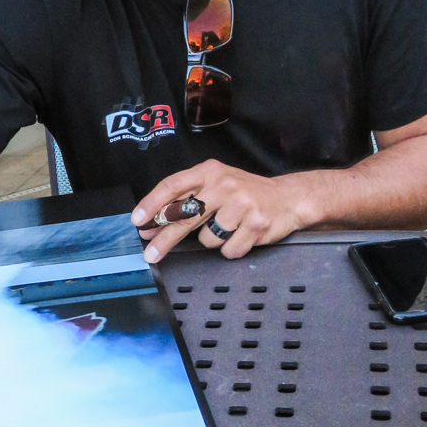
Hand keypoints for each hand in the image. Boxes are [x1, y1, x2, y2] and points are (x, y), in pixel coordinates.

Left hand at [131, 161, 316, 261]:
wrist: (288, 198)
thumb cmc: (245, 193)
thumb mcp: (216, 185)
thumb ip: (185, 201)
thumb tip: (150, 225)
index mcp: (209, 171)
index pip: (173, 186)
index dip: (152, 204)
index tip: (138, 220)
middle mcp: (224, 184)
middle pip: (185, 216)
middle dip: (165, 238)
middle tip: (151, 254)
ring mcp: (241, 204)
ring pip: (207, 238)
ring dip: (213, 240)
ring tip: (229, 228)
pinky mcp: (255, 224)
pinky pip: (228, 249)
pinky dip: (231, 248)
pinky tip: (242, 235)